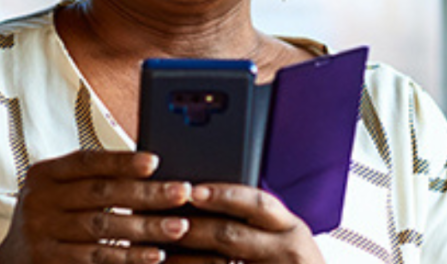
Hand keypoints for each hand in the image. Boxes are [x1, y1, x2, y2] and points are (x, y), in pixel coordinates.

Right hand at [0, 150, 192, 263]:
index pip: (87, 161)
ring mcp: (41, 234)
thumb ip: (94, 179)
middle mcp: (38, 201)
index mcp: (44, 174)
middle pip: (100, 194)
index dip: (121, 161)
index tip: (155, 162)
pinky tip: (155, 255)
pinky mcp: (48, 262)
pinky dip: (128, 257)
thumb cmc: (51, 217)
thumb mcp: (60, 191)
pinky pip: (96, 259)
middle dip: (146, 193)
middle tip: (182, 192)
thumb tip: (151, 167)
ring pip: (102, 228)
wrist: (12, 261)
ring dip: (145, 228)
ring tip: (179, 226)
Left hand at [168, 184, 325, 263]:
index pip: (256, 203)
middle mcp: (287, 251)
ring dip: (184, 260)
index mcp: (291, 229)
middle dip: (191, 228)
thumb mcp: (285, 242)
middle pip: (230, 235)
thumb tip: (204, 199)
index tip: (192, 190)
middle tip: (160, 221)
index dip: (223, 195)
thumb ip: (258, 224)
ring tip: (155, 253)